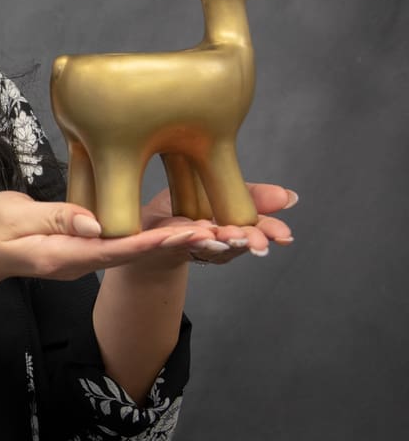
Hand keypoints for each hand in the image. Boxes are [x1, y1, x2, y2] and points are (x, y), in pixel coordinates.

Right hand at [0, 190, 218, 287]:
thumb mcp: (13, 218)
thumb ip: (54, 219)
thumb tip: (94, 222)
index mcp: (64, 254)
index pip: (118, 248)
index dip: (155, 240)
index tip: (187, 232)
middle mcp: (79, 261)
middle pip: (135, 254)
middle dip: (175, 243)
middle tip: (215, 232)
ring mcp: (81, 258)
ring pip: (133, 252)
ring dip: (169, 242)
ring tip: (207, 231)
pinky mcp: (81, 249)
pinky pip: (121, 247)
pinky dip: (150, 238)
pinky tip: (172, 229)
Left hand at [141, 183, 296, 266]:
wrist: (149, 227)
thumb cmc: (188, 209)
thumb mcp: (221, 194)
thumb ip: (253, 196)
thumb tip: (290, 197)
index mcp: (233, 228)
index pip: (257, 231)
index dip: (270, 233)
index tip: (284, 235)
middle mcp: (217, 243)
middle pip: (236, 243)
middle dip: (248, 242)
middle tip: (258, 242)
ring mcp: (194, 246)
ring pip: (210, 246)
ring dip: (221, 241)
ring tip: (229, 235)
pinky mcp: (169, 245)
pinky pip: (180, 241)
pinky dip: (192, 238)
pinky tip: (202, 233)